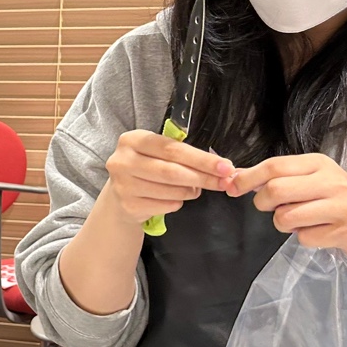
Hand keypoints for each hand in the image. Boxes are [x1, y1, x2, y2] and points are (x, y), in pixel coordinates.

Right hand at [101, 130, 234, 225]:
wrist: (120, 193)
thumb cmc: (146, 167)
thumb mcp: (156, 152)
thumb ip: (181, 155)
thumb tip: (220, 167)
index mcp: (132, 140)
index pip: (172, 149)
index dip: (201, 159)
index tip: (225, 166)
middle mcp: (123, 161)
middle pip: (172, 171)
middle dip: (203, 177)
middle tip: (224, 182)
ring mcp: (123, 185)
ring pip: (171, 191)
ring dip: (191, 191)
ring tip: (195, 189)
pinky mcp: (128, 205)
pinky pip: (166, 206)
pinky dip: (178, 203)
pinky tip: (176, 198)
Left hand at [230, 153, 346, 265]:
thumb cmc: (341, 200)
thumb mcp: (314, 179)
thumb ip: (280, 176)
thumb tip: (237, 176)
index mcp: (319, 164)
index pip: (273, 166)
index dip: (247, 178)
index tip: (233, 187)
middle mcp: (330, 181)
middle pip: (275, 190)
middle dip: (264, 203)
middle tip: (274, 207)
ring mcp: (340, 206)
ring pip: (286, 217)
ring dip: (285, 224)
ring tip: (302, 220)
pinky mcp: (345, 230)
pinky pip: (304, 238)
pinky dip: (305, 238)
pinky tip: (320, 231)